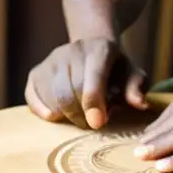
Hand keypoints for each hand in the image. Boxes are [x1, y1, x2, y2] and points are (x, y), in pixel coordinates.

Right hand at [25, 39, 148, 127]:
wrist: (91, 51)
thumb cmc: (115, 70)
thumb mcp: (132, 75)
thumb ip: (136, 88)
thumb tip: (139, 104)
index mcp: (99, 48)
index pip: (92, 77)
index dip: (93, 102)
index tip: (97, 123)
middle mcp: (71, 50)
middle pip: (70, 92)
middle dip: (82, 116)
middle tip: (93, 124)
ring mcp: (50, 61)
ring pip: (52, 98)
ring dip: (66, 116)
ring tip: (80, 116)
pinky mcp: (35, 73)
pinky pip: (33, 99)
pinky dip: (45, 113)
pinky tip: (60, 115)